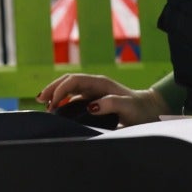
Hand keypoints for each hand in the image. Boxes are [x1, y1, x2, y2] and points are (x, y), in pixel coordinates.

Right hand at [36, 73, 164, 126]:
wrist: (151, 111)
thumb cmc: (140, 110)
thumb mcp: (128, 107)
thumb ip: (111, 104)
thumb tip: (91, 106)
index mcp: (100, 83)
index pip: (73, 80)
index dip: (60, 89)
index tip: (52, 104)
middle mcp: (95, 85)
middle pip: (68, 81)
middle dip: (52, 88)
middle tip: (39, 100)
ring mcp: (94, 92)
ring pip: (69, 89)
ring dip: (56, 94)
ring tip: (44, 104)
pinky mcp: (95, 101)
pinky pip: (74, 98)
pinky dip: (63, 102)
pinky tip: (57, 109)